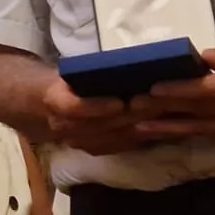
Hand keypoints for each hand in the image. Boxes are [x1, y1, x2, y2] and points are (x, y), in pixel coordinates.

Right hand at [42, 78, 162, 154]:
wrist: (50, 104)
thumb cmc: (68, 81)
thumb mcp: (72, 71)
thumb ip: (93, 73)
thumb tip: (128, 65)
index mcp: (56, 101)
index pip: (74, 108)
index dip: (98, 108)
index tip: (120, 102)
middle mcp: (64, 127)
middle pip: (102, 125)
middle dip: (132, 116)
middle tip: (158, 105)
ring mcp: (79, 142)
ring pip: (115, 138)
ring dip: (142, 127)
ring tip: (164, 116)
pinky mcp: (93, 150)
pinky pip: (121, 146)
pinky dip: (142, 137)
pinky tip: (160, 129)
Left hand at [141, 34, 214, 137]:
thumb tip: (202, 58)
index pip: (213, 90)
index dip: (183, 91)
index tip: (156, 89)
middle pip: (201, 111)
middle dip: (167, 111)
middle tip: (134, 108)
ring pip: (202, 127)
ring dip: (170, 128)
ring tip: (140, 128)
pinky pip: (210, 132)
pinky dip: (186, 133)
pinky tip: (164, 133)